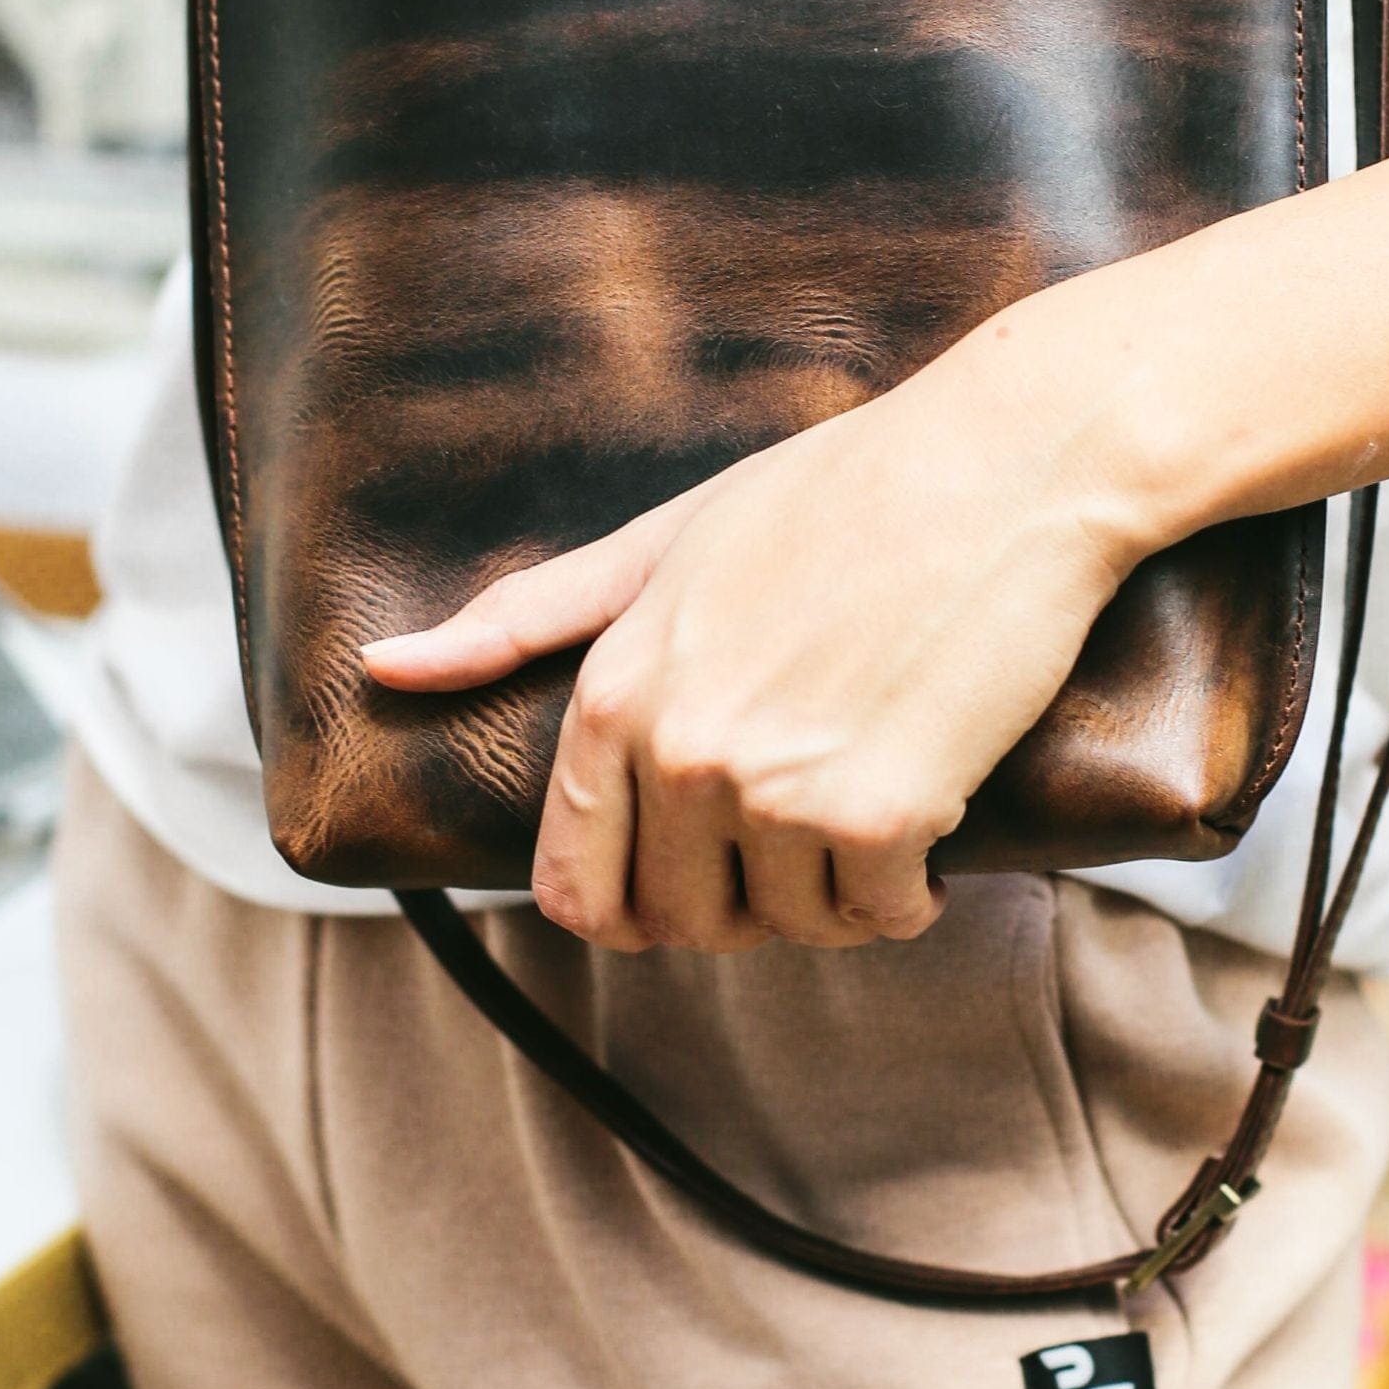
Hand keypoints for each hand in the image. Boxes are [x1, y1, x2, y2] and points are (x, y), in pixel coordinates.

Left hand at [361, 308, 1136, 951]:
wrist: (1008, 462)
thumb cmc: (839, 491)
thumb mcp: (663, 543)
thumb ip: (528, 619)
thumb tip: (380, 669)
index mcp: (613, 695)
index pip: (574, 886)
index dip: (633, 904)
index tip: (694, 875)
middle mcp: (678, 752)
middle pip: (681, 923)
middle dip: (744, 897)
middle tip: (804, 820)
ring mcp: (775, 788)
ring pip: (790, 926)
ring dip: (837, 889)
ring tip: (871, 788)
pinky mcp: (882, 814)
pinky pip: (880, 916)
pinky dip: (909, 888)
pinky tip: (929, 807)